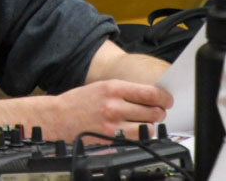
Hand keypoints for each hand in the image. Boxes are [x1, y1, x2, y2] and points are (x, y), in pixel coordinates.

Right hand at [49, 80, 172, 140]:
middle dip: (159, 112)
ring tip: (146, 122)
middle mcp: (115, 105)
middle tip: (157, 112)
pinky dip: (141, 136)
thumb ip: (126, 91)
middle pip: (153, 111)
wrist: (58, 116)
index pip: (150, 93)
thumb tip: (151, 97)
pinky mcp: (110, 138)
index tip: (167, 100)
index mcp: (114, 88)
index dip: (164, 98)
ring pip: (148, 127)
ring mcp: (113, 124)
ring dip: (151, 125)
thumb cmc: (79, 101)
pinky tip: (136, 131)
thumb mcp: (102, 86)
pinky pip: (136, 139)